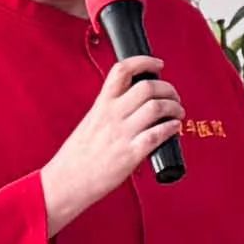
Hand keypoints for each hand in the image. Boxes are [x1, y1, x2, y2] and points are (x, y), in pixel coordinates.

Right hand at [37, 56, 181, 229]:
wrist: (66, 182)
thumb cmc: (77, 156)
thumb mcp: (90, 122)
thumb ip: (109, 110)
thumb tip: (133, 103)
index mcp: (101, 105)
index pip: (122, 71)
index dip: (144, 62)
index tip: (157, 64)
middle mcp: (112, 116)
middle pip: (147, 87)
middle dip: (167, 88)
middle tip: (173, 96)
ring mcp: (121, 134)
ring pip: (156, 107)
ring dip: (174, 107)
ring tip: (177, 112)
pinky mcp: (130, 155)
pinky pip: (157, 134)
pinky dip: (171, 128)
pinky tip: (175, 128)